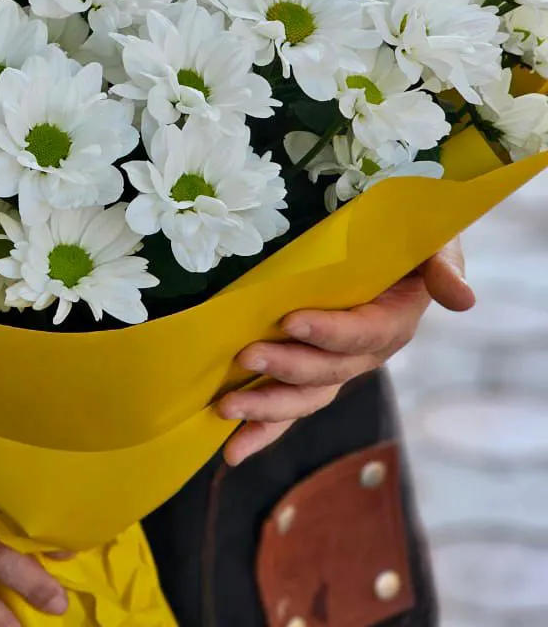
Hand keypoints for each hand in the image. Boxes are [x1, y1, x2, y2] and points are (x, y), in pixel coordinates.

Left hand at [218, 240, 474, 466]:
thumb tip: (463, 297)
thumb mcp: (432, 243)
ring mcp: (338, 367)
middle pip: (328, 372)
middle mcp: (366, 354)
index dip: (329, 331)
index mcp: (393, 322)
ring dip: (266, 407)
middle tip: (245, 356)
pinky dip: (262, 428)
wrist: (392, 250)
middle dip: (285, 368)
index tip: (290, 321)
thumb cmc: (408, 240)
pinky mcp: (313, 374)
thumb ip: (442, 265)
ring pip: (305, 397)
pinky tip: (232, 449)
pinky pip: (290, 407)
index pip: (363, 333)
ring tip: (227, 409)